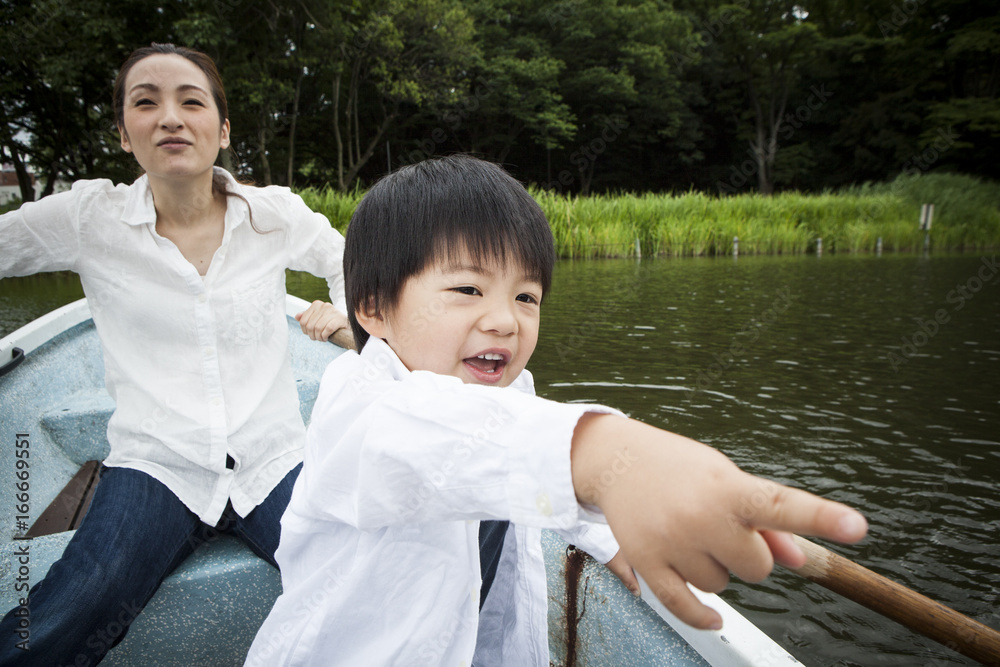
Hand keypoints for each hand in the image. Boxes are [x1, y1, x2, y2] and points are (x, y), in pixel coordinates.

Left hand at [296, 301, 348, 341]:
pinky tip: (326, 337)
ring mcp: (333, 311)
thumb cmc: (330, 322)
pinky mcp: (340, 318)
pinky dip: (325, 336)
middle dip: (312, 335)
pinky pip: (327, 330)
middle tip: (317, 338)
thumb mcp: (317, 318)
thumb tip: (297, 317)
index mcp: (316, 304)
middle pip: (310, 325)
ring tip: (322, 338)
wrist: (347, 324)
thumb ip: (307, 317)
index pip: (303, 321)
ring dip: (319, 337)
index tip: (310, 334)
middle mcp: (324, 305)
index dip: (305, 331)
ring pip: (318, 328)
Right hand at [570, 414, 867, 630]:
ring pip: (722, 585)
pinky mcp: (646, 561)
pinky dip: (704, 615)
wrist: (617, 459)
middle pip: (756, 566)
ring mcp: (671, 541)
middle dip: (750, 554)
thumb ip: (766, 520)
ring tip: (693, 536)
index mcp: (726, 487)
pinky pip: (686, 606)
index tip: (857, 527)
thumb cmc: (681, 468)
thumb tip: (799, 558)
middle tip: (726, 529)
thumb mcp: (726, 479)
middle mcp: (699, 515)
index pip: (780, 505)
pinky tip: (715, 619)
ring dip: (717, 570)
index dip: (821, 517)